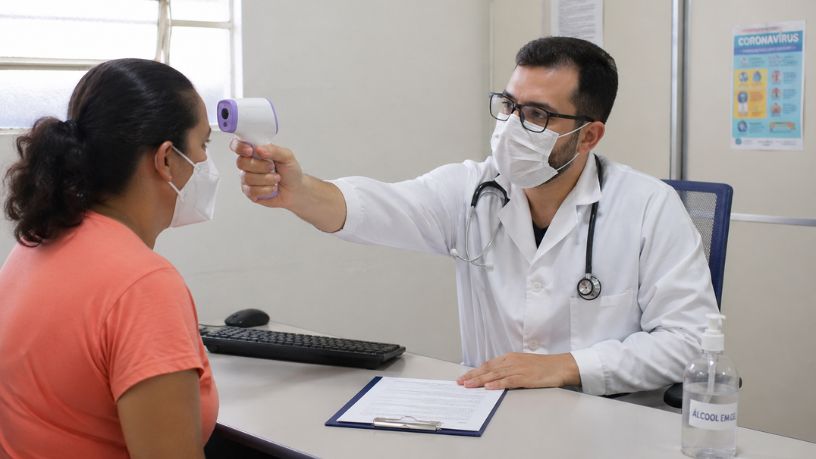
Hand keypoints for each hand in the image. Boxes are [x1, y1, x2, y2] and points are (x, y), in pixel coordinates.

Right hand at [230, 139, 347, 232]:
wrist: (299, 192)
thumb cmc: (294, 173)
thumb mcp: (288, 157)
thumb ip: (275, 150)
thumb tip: (259, 148)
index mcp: (255, 152)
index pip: (238, 145)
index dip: (241, 147)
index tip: (252, 151)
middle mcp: (248, 164)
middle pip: (241, 162)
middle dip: (261, 167)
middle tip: (274, 169)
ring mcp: (248, 179)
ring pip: (247, 178)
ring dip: (266, 181)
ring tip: (277, 181)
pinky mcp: (250, 193)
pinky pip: (250, 192)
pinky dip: (265, 192)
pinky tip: (273, 192)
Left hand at [456, 352, 580, 389]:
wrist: (560, 366)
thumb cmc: (542, 366)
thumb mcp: (522, 363)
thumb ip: (508, 368)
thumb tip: (494, 376)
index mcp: (510, 357)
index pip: (488, 365)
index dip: (474, 371)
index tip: (464, 378)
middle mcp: (511, 361)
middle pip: (488, 369)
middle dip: (472, 376)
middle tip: (460, 383)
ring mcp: (518, 369)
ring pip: (495, 375)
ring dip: (480, 381)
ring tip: (468, 385)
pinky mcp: (525, 377)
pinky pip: (508, 381)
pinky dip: (497, 384)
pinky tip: (489, 387)